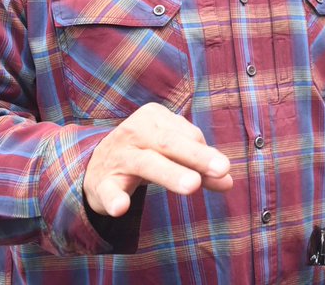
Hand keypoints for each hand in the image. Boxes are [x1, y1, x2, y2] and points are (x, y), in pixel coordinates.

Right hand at [84, 102, 231, 217]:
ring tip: (193, 186)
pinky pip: (109, 190)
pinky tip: (121, 208)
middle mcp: (135, 131)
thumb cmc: (145, 154)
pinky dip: (114, 198)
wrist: (96, 167)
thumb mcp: (172, 155)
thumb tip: (228, 182)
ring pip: (146, 163)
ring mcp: (118, 155)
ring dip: (170, 173)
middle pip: (170, 143)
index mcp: (154, 116)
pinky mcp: (102, 182)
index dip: (204, 155)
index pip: (188, 135)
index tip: (218, 170)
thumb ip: (199, 167)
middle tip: (221, 169)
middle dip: (197, 156)